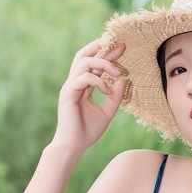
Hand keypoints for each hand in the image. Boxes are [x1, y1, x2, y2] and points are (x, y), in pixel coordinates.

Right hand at [51, 37, 127, 154]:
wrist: (73, 146)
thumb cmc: (87, 132)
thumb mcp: (107, 113)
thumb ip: (114, 97)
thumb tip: (123, 80)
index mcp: (82, 86)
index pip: (93, 63)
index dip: (107, 53)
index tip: (123, 47)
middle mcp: (74, 83)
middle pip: (84, 55)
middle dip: (101, 47)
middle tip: (120, 46)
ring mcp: (70, 87)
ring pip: (84, 62)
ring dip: (104, 64)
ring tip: (118, 72)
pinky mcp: (68, 94)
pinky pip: (84, 78)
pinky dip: (99, 82)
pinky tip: (108, 91)